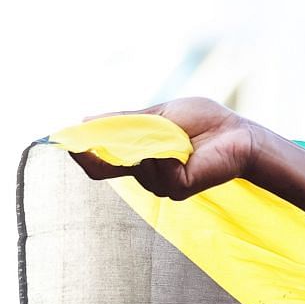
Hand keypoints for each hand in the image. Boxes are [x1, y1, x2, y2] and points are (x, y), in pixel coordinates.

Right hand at [68, 98, 267, 199]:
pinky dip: (165, 153)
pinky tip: (184, 149)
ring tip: (176, 135)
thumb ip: (125, 122)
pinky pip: (157, 169)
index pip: (98, 162)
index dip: (80, 152)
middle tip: (125, 128)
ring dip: (147, 143)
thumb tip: (85, 121)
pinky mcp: (178, 187)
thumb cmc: (204, 122)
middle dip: (106, 145)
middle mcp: (145, 174)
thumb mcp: (158, 116)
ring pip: (132, 164)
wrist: (238, 134)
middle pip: (104, 168)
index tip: (66, 137)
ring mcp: (160, 184)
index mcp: (138, 156)